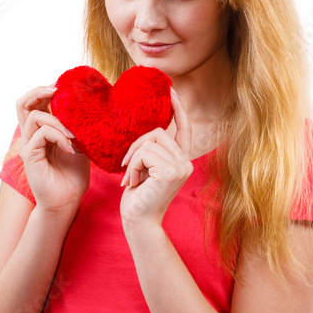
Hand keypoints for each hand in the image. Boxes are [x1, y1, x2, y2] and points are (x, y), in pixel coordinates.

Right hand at [16, 84, 90, 217]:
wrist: (67, 201)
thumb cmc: (73, 176)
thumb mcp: (80, 145)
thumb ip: (76, 128)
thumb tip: (88, 109)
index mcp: (41, 131)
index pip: (35, 104)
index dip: (45, 92)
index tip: (64, 89)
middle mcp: (31, 136)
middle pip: (23, 103)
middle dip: (39, 92)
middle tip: (56, 91)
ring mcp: (28, 145)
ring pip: (35, 117)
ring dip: (58, 121)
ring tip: (73, 135)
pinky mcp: (30, 156)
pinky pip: (42, 134)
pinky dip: (59, 136)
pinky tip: (71, 149)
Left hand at [119, 88, 192, 226]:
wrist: (137, 220)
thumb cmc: (138, 196)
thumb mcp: (146, 168)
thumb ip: (151, 150)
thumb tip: (149, 130)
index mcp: (181, 160)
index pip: (183, 129)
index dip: (178, 109)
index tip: (170, 91)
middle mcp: (186, 162)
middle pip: (159, 131)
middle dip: (137, 145)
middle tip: (126, 165)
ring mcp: (181, 167)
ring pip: (150, 141)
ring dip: (133, 157)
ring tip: (131, 177)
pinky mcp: (171, 171)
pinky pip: (144, 153)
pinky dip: (133, 165)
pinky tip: (133, 181)